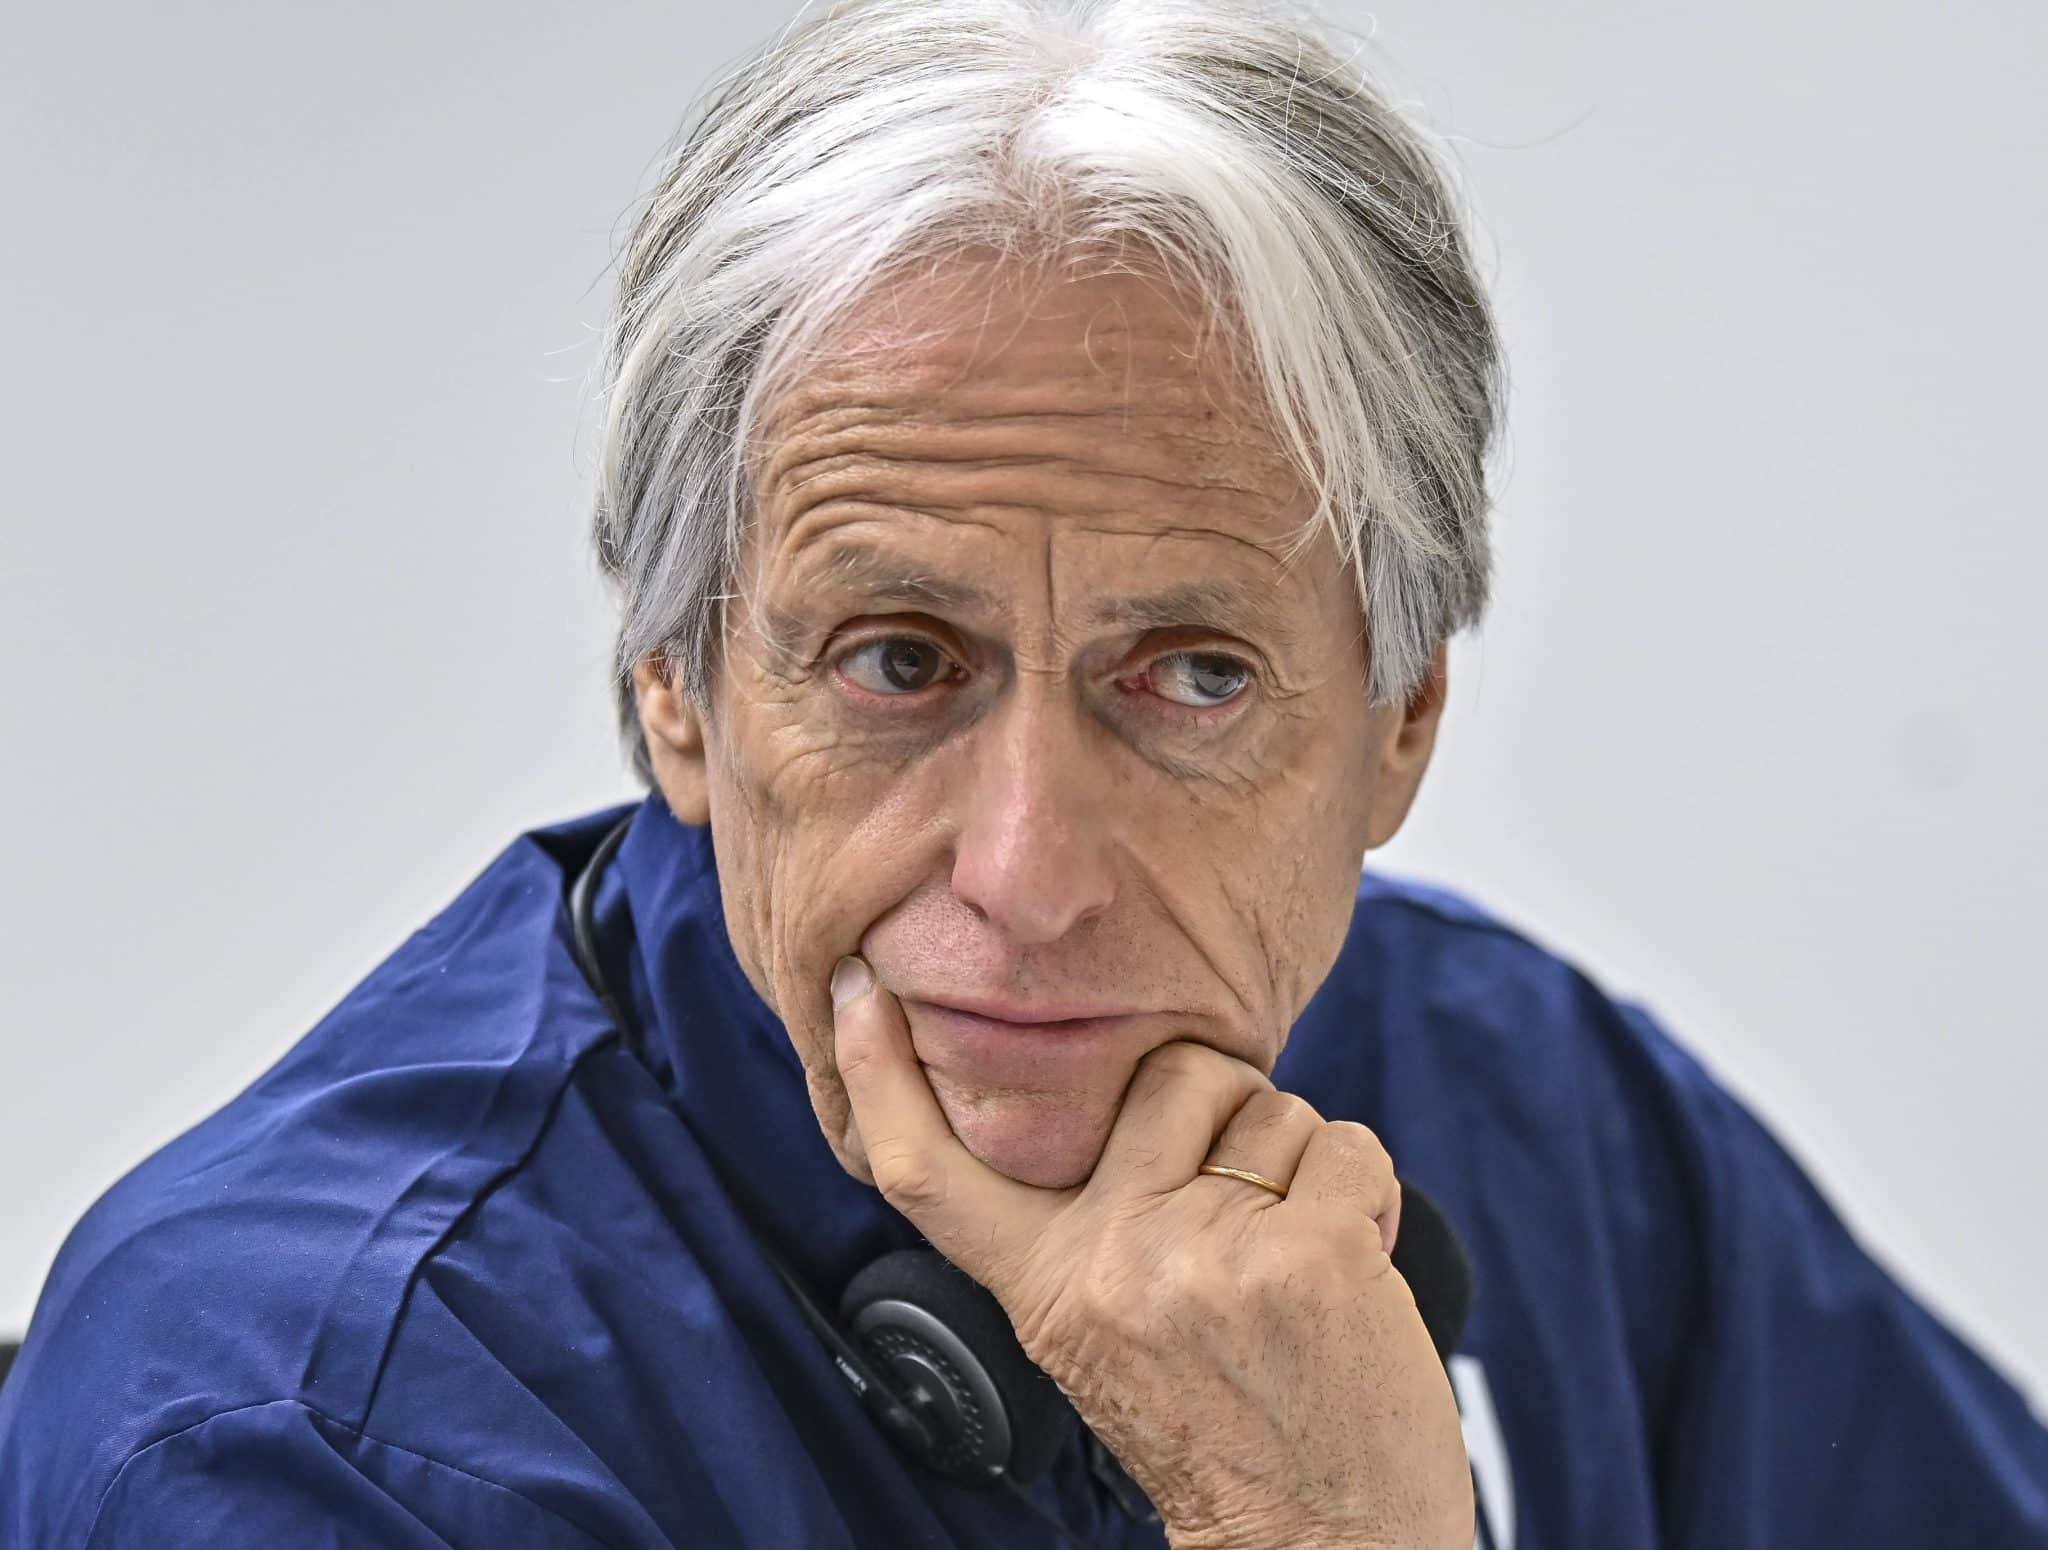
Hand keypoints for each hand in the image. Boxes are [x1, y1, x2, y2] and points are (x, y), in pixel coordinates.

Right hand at [831, 956, 1472, 1549]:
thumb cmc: (1228, 1429)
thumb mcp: (1106, 1336)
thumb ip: (1098, 1229)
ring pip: (1275, 1109)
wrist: (1322, 1541)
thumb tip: (1135, 1092)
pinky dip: (1368, 1194)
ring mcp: (1207, 1254)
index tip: (856, 991)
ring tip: (1296, 1262)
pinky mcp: (1309, 1254)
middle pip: (1173, 1073)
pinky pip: (1349, 1148)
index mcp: (1045, 1283)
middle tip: (1247, 1203)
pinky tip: (1354, 1267)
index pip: (931, 1174)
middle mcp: (1111, 1261)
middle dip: (1233, 1105)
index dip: (878, 1074)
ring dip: (1306, 1167)